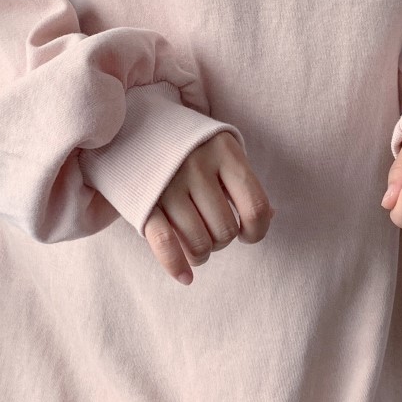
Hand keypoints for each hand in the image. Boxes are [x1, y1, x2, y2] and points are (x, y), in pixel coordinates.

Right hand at [143, 131, 273, 285]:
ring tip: (197, 245)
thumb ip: (241, 181)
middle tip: (212, 232)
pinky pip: (165, 244)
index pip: (256, 206)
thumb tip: (271, 217)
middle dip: (222, 240)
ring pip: (198, 242)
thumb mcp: (219, 149)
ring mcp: (168, 183)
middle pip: (225, 229)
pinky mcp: (143, 200)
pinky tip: (185, 277)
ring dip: (201, 253)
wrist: (130, 124)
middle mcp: (197, 164)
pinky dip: (176, 266)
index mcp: (224, 150)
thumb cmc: (185, 144)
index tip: (248, 235)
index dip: (257, 231)